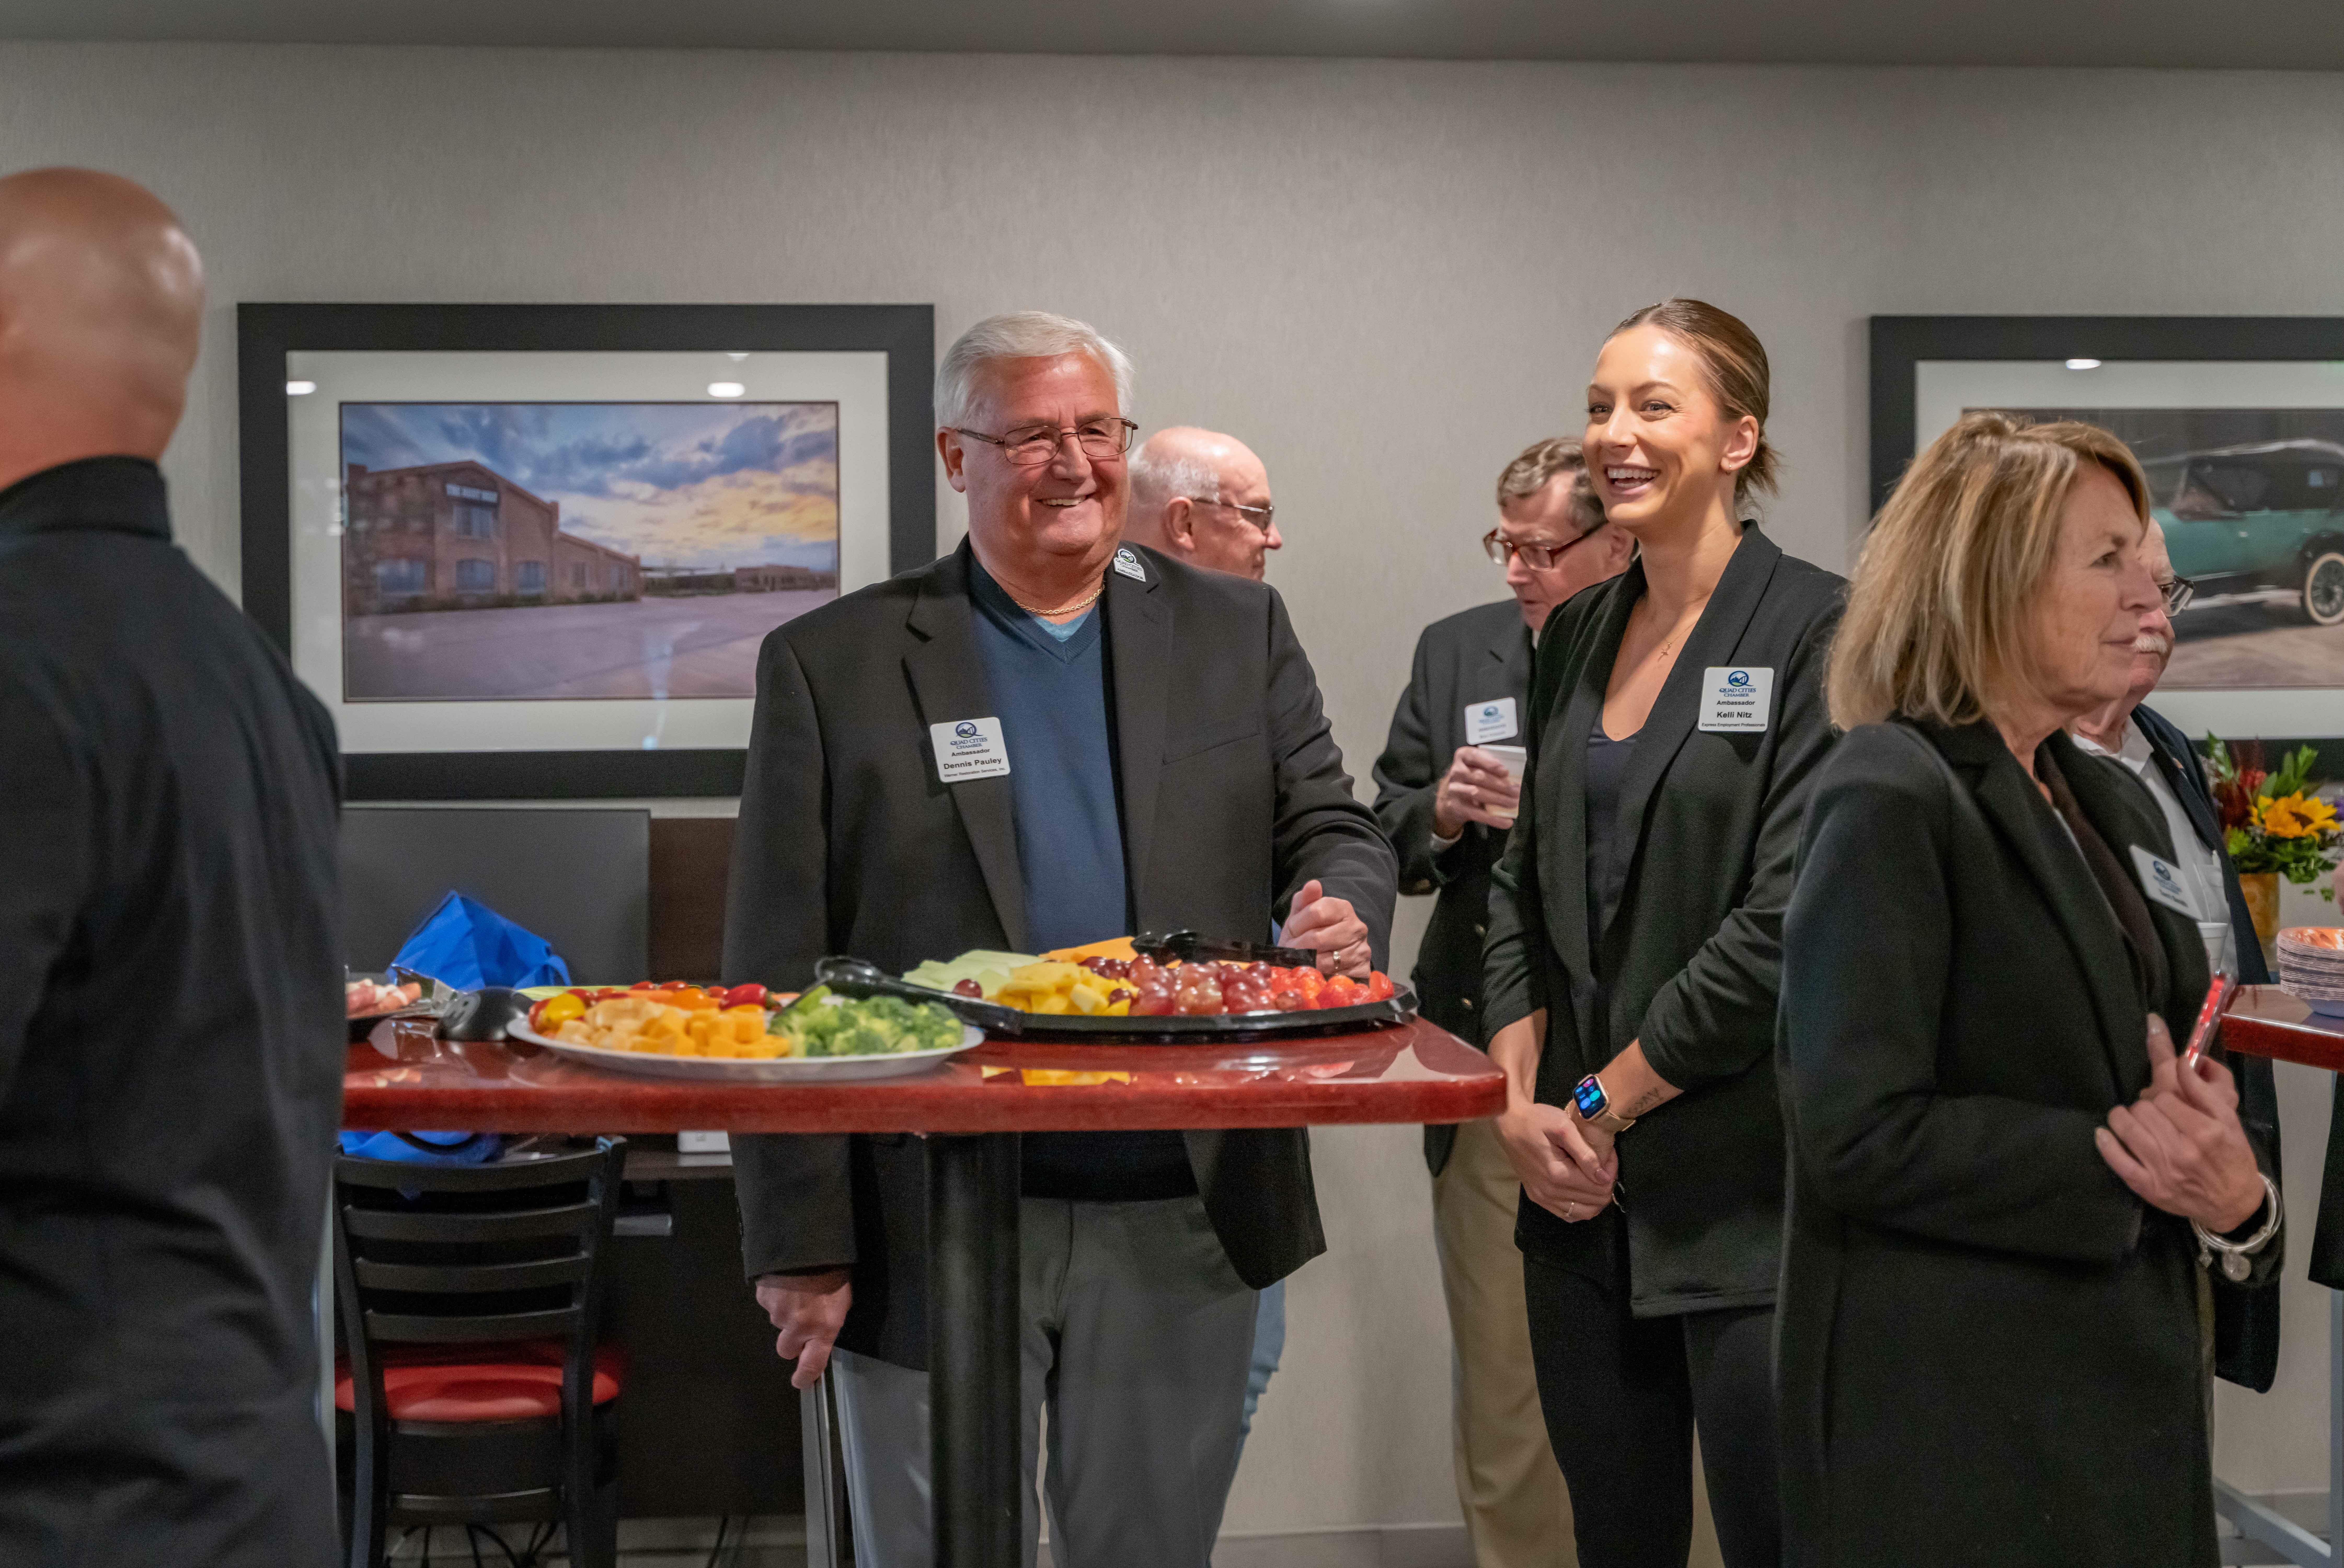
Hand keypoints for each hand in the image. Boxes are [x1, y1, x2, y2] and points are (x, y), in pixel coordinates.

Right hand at [755, 1269, 852, 1389]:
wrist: (807, 1243)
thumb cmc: (834, 1271)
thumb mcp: (842, 1299)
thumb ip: (829, 1321)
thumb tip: (820, 1331)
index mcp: (823, 1328)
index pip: (812, 1365)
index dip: (805, 1376)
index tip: (800, 1381)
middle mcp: (798, 1326)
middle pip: (786, 1349)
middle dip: (792, 1340)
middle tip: (800, 1322)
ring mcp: (777, 1312)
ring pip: (778, 1322)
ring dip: (786, 1312)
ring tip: (797, 1290)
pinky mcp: (763, 1298)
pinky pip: (769, 1303)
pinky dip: (776, 1296)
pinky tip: (786, 1281)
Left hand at [1285, 879, 1370, 977]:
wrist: (1317, 961)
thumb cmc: (1307, 936)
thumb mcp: (1300, 917)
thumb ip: (1304, 900)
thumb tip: (1313, 884)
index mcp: (1343, 908)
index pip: (1317, 911)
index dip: (1298, 924)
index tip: (1293, 931)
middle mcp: (1357, 928)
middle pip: (1319, 938)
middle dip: (1299, 946)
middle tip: (1293, 950)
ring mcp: (1362, 950)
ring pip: (1326, 960)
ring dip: (1308, 963)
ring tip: (1303, 961)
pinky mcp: (1362, 971)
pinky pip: (1336, 976)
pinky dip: (1322, 976)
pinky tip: (1317, 972)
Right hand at [1433, 746, 1521, 837]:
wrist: (1447, 798)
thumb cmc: (1469, 777)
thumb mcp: (1475, 766)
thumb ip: (1489, 767)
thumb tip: (1511, 779)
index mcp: (1462, 757)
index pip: (1474, 756)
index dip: (1489, 763)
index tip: (1505, 771)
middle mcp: (1456, 772)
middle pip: (1479, 777)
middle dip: (1500, 785)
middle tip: (1516, 791)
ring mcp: (1454, 790)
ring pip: (1477, 793)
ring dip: (1498, 799)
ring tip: (1513, 803)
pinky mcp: (1457, 807)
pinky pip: (1477, 813)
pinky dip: (1493, 819)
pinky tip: (1507, 822)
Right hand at [1495, 1096, 1615, 1221]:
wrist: (1509, 1124)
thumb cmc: (1536, 1120)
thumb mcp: (1563, 1127)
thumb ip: (1585, 1153)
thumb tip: (1604, 1177)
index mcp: (1558, 1174)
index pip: (1600, 1186)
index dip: (1611, 1171)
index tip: (1609, 1155)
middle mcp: (1550, 1192)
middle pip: (1595, 1202)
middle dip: (1606, 1183)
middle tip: (1604, 1163)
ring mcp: (1542, 1198)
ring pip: (1584, 1213)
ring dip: (1597, 1198)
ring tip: (1596, 1177)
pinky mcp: (1537, 1198)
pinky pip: (1568, 1215)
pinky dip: (1581, 1207)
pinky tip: (1583, 1191)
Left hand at [2094, 1016, 2265, 1231]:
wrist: (2234, 1202)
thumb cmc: (2232, 1155)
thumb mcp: (2228, 1119)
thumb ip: (2202, 1090)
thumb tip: (2181, 1061)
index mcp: (2205, 1132)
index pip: (2165, 1098)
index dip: (2163, 1096)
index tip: (2167, 1101)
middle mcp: (2183, 1152)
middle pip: (2144, 1111)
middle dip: (2145, 1107)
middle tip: (2151, 1113)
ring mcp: (2164, 1172)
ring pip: (2128, 1129)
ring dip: (2122, 1118)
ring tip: (2128, 1118)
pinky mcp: (2150, 1188)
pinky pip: (2119, 1162)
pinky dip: (2106, 1144)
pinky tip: (2103, 1133)